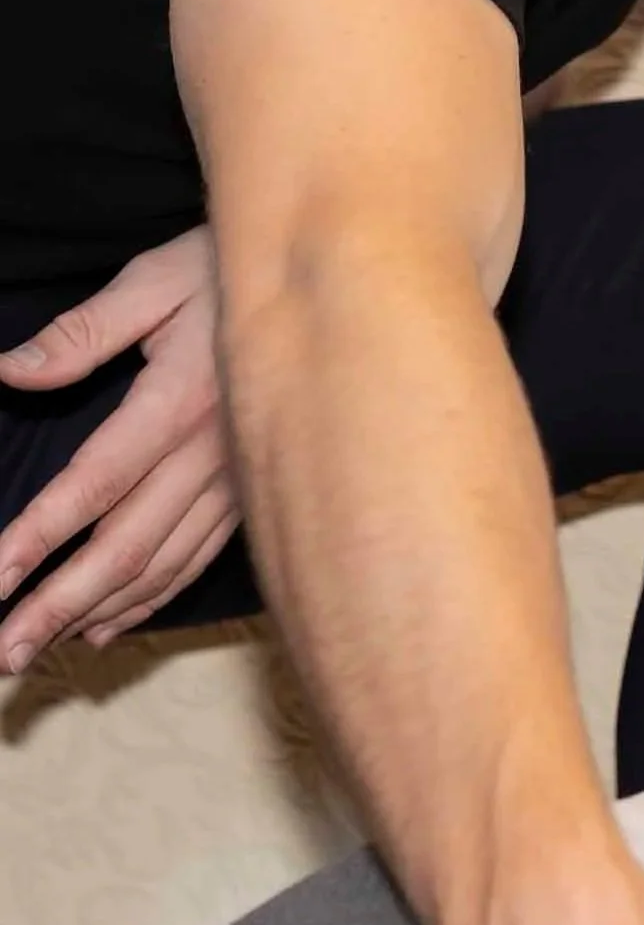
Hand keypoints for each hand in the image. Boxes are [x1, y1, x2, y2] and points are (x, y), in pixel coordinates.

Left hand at [0, 227, 239, 671]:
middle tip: (8, 652)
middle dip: (60, 604)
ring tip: (46, 646)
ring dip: (101, 612)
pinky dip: (153, 597)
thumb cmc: (229, 273)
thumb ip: (83, 334)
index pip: (92, 488)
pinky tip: (113, 621)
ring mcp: (236, 485)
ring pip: (163, 566)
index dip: (38, 540)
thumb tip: (13, 371)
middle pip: (125, 550)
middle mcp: (208, 461)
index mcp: (175, 408)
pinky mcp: (251, 494)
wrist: (331, 286)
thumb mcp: (151, 283)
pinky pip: (198, 558)